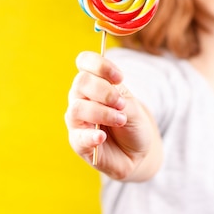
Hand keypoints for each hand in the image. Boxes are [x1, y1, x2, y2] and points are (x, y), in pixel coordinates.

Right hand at [65, 51, 162, 180]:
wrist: (136, 151)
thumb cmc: (132, 123)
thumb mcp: (133, 107)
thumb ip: (121, 99)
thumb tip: (107, 100)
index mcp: (94, 82)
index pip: (85, 61)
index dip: (100, 65)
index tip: (120, 77)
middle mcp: (81, 97)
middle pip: (81, 82)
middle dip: (104, 91)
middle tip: (121, 104)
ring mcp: (77, 120)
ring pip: (77, 108)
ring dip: (102, 113)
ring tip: (121, 120)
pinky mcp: (78, 142)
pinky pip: (78, 136)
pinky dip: (91, 135)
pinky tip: (102, 137)